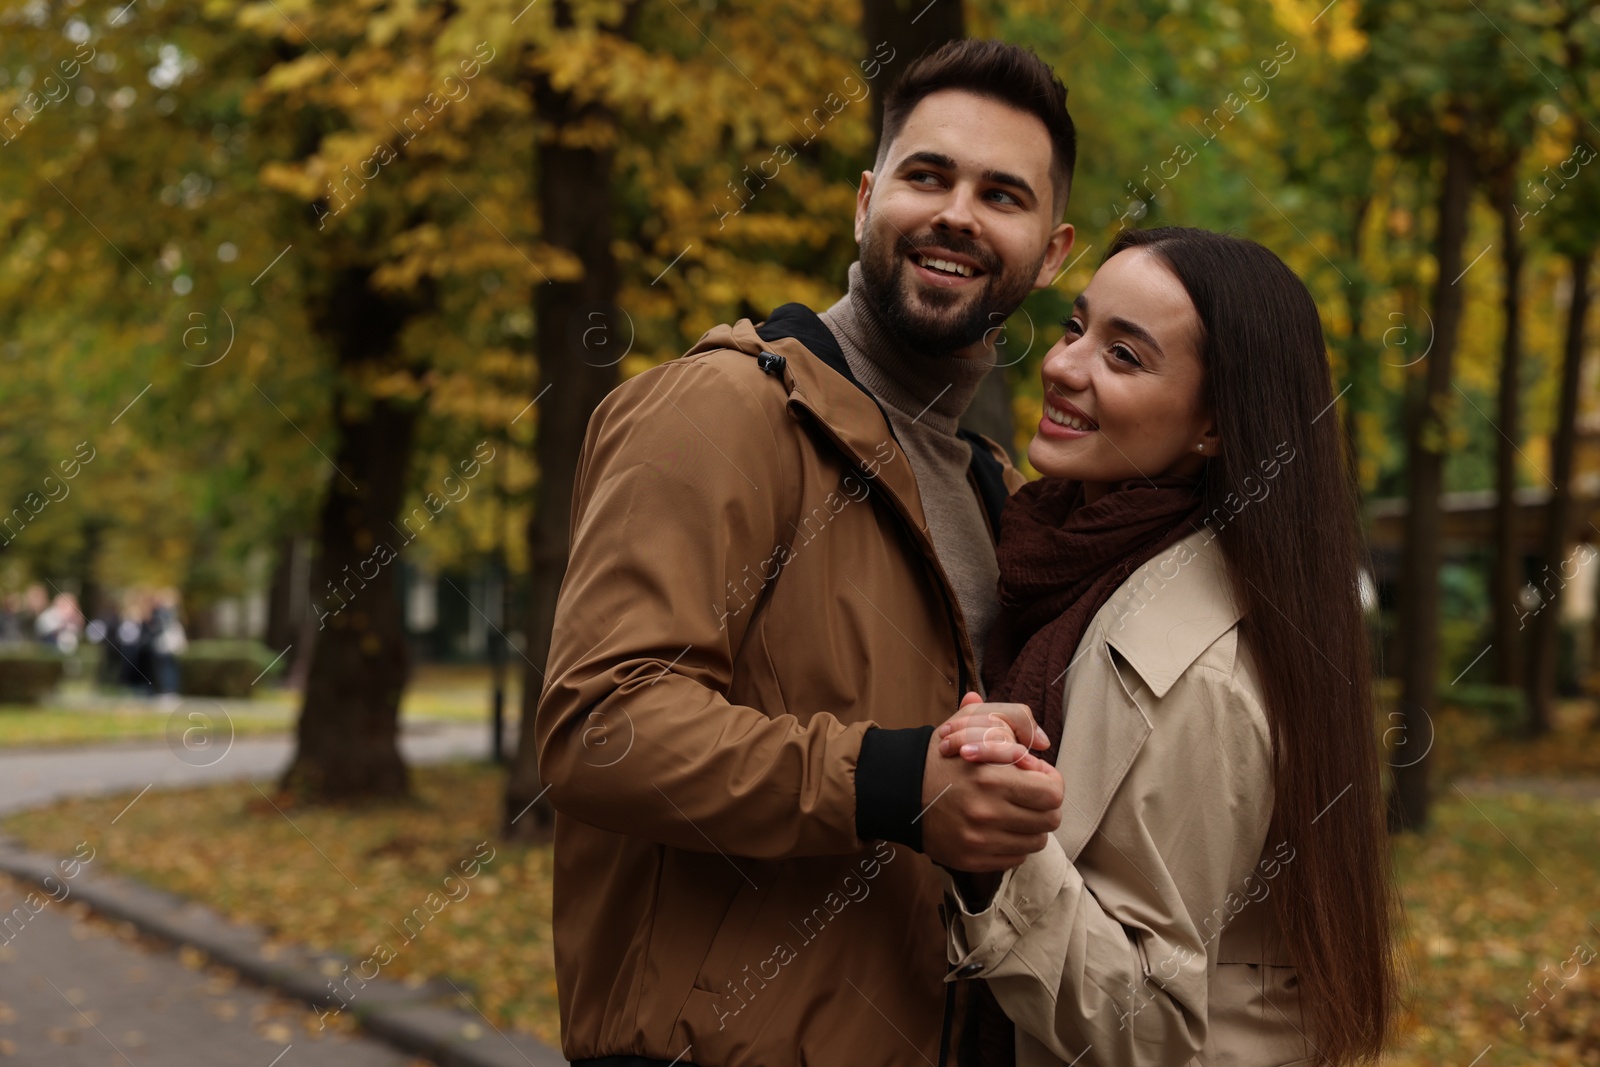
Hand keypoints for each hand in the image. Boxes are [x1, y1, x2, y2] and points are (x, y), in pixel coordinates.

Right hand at [919, 694, 1063, 872]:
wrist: (902, 790)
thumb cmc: (944, 756)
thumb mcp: (973, 723)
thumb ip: (1013, 721)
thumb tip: (1041, 742)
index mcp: (991, 778)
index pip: (1053, 792)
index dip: (1051, 781)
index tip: (1036, 775)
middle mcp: (987, 813)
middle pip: (1050, 820)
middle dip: (1044, 805)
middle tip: (1028, 794)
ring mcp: (980, 841)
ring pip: (1036, 842)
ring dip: (1029, 825)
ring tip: (1012, 810)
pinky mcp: (973, 860)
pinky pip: (1015, 858)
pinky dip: (1012, 843)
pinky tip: (997, 828)